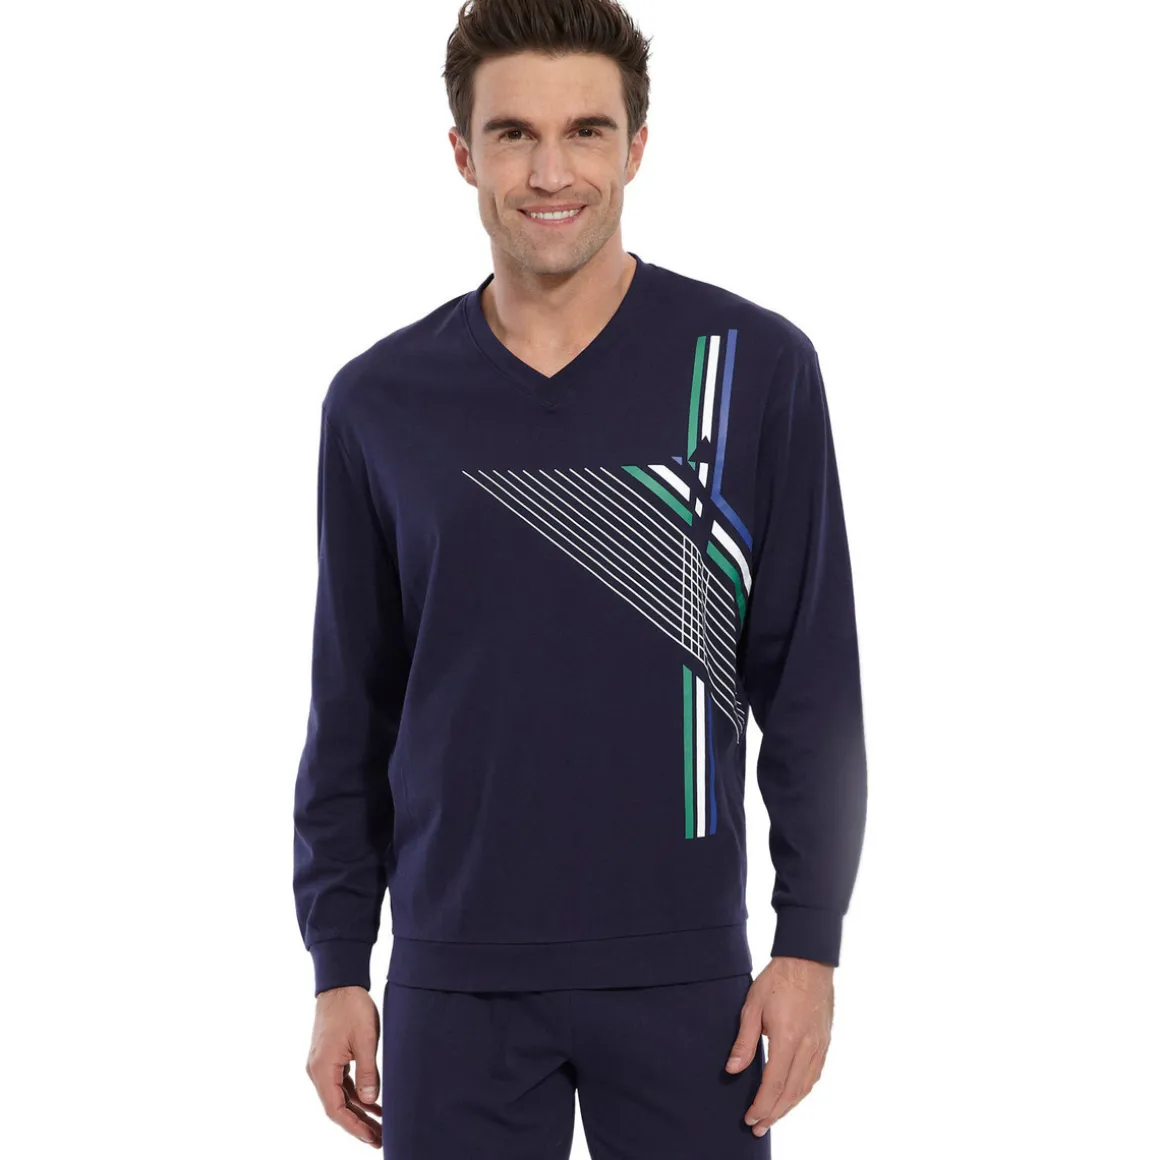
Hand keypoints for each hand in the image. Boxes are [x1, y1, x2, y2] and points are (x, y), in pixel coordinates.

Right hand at [305, 985, 382, 1147]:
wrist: (340, 982)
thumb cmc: (352, 1007)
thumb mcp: (366, 1039)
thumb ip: (368, 1071)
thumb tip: (370, 1101)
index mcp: (322, 1068)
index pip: (335, 1109)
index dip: (354, 1127)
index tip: (372, 1138)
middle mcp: (317, 1070)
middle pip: (337, 1107)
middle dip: (358, 1124)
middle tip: (380, 1139)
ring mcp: (322, 1064)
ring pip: (339, 1096)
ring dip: (358, 1111)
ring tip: (380, 1126)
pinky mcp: (329, 1057)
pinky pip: (341, 1083)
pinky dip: (356, 1094)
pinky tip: (372, 1102)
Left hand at [724, 956, 833, 1136]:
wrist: (808, 960)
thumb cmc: (777, 979)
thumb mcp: (752, 1005)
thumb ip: (744, 1041)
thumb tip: (733, 1070)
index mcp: (787, 1038)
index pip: (774, 1083)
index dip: (761, 1104)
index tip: (750, 1118)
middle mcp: (807, 1045)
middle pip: (791, 1091)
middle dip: (773, 1113)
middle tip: (758, 1127)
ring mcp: (820, 1044)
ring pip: (805, 1086)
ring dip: (789, 1106)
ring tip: (773, 1117)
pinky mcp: (825, 1040)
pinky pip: (815, 1074)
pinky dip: (802, 1091)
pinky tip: (792, 1096)